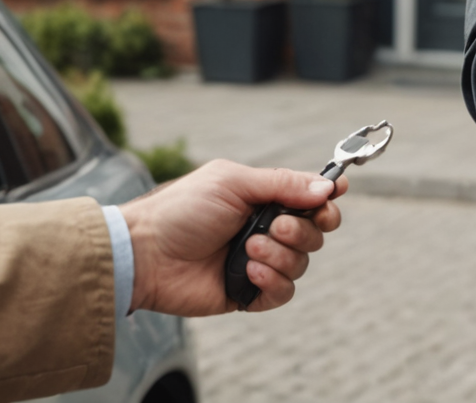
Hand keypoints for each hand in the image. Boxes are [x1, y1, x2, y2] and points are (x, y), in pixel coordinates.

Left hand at [120, 159, 346, 315]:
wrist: (145, 254)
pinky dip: (273, 282)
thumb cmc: (182, 211)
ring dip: (279, 255)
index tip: (330, 200)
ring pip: (301, 263)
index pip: (314, 200)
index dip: (327, 201)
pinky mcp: (248, 292)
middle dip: (299, 229)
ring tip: (246, 249)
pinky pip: (284, 292)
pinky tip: (249, 272)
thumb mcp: (232, 183)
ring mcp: (259, 261)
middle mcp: (267, 230)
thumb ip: (282, 184)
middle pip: (315, 233)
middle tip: (271, 226)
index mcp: (265, 200)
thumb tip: (328, 188)